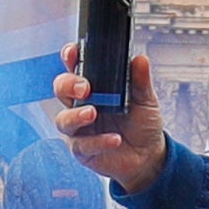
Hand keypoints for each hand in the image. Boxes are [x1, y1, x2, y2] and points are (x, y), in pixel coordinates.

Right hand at [52, 47, 169, 193]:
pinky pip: (82, 145)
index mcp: (94, 88)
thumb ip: (140, 81)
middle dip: (68, 85)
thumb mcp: (146, 100)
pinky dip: (98, 141)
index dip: (70, 58)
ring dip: (76, 115)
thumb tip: (140, 60)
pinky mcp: (82, 151)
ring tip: (93, 113)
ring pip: (63, 120)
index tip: (72, 52)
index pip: (76, 68)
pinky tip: (115, 139)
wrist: (147, 155)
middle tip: (85, 87)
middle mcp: (81, 105)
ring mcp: (79, 129)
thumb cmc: (141, 124)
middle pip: (61, 90)